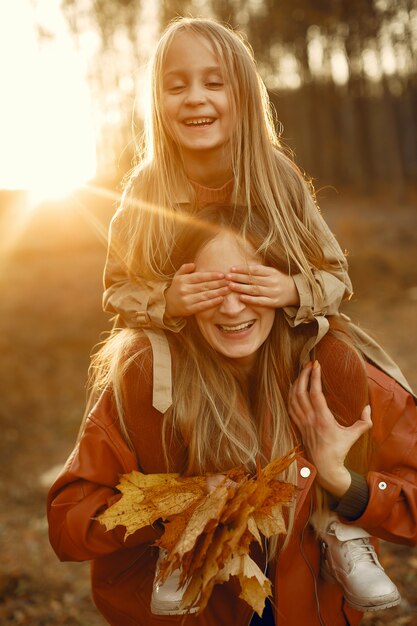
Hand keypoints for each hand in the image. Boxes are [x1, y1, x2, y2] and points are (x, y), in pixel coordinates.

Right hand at [165, 263, 229, 317]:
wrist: (167, 304)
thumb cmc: (176, 288)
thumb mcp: (177, 277)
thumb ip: (185, 269)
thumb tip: (194, 264)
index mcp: (183, 280)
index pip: (199, 277)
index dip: (211, 276)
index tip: (222, 275)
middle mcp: (185, 290)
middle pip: (204, 286)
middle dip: (218, 283)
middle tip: (229, 281)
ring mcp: (187, 300)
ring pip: (205, 295)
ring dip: (218, 292)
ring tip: (228, 289)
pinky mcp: (189, 309)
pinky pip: (203, 305)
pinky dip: (212, 302)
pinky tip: (221, 299)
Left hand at [226, 265, 299, 308]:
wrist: (295, 291)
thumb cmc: (280, 280)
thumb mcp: (273, 272)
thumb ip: (260, 270)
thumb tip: (243, 266)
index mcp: (272, 272)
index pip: (255, 269)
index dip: (243, 269)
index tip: (232, 268)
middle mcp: (272, 282)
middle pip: (253, 279)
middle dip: (239, 277)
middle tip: (227, 276)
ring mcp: (273, 292)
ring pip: (255, 289)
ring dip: (241, 287)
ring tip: (231, 286)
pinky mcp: (273, 302)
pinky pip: (260, 301)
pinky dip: (250, 299)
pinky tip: (241, 297)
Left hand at [288, 361, 371, 497]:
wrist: (325, 467)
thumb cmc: (339, 451)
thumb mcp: (353, 436)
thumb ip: (364, 422)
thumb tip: (368, 408)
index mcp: (323, 419)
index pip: (315, 393)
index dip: (314, 377)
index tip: (316, 365)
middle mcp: (310, 419)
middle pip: (301, 392)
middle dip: (303, 375)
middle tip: (309, 364)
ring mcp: (302, 423)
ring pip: (293, 398)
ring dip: (296, 383)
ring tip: (302, 372)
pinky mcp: (298, 426)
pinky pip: (290, 407)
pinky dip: (290, 395)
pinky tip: (294, 388)